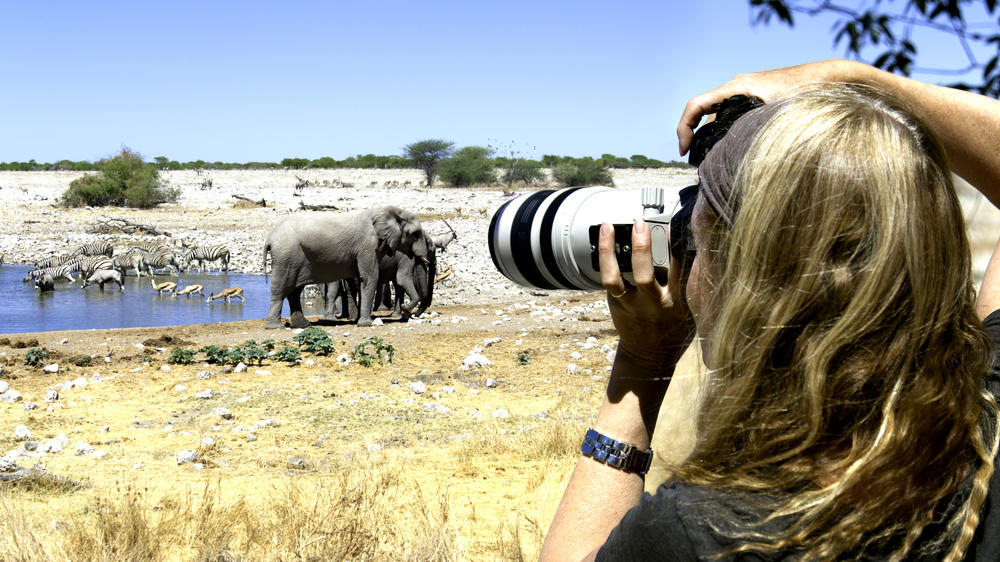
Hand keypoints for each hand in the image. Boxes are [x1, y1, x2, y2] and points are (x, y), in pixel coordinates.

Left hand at [599, 220, 693, 364]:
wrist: (650, 356)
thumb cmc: (676, 328)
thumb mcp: (693, 309)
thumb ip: (691, 283)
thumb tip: (695, 247)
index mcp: (678, 303)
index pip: (681, 271)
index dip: (679, 247)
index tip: (678, 225)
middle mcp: (653, 304)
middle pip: (645, 276)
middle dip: (642, 249)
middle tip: (641, 224)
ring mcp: (631, 305)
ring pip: (616, 278)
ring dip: (610, 251)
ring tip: (609, 226)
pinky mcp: (616, 304)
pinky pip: (608, 279)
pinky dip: (605, 258)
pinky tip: (604, 238)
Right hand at [677, 60, 854, 155]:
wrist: (829, 77)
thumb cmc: (808, 90)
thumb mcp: (779, 114)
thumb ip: (756, 130)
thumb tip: (738, 157)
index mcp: (738, 88)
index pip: (696, 105)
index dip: (684, 128)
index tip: (684, 150)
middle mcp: (738, 87)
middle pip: (703, 113)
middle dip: (695, 137)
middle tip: (695, 162)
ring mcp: (746, 93)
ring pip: (717, 116)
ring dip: (710, 136)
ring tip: (712, 160)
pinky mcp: (755, 99)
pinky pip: (730, 115)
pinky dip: (724, 132)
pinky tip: (732, 150)